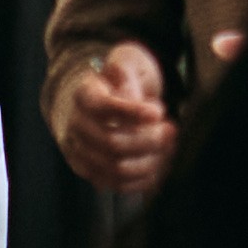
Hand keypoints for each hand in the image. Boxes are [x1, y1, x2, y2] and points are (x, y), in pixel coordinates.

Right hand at [56, 40, 176, 202]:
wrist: (101, 100)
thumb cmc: (120, 80)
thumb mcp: (127, 62)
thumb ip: (127, 71)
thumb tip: (132, 97)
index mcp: (84, 95)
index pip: (103, 107)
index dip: (132, 112)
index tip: (159, 111)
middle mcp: (77, 127)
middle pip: (112, 143)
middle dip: (149, 139)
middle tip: (170, 129)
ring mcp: (81, 153)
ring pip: (117, 169)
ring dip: (150, 161)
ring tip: (168, 145)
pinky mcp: (92, 173)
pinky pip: (118, 185)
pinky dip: (144, 178)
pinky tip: (159, 161)